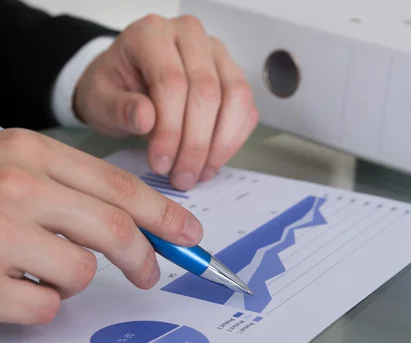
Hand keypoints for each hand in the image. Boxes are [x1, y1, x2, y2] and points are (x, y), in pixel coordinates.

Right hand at [0, 128, 203, 324]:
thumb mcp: (20, 164)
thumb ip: (77, 188)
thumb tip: (147, 223)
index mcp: (32, 151)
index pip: (120, 187)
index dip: (164, 215)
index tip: (190, 236)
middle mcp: (17, 186)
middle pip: (114, 228)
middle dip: (145, 257)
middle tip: (150, 274)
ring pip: (80, 272)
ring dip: (75, 280)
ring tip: (44, 269)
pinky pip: (44, 306)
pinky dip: (43, 304)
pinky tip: (17, 286)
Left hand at [73, 14, 258, 190]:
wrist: (127, 84)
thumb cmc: (114, 88)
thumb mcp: (99, 99)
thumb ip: (118, 108)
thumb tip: (145, 118)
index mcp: (152, 34)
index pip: (171, 81)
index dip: (169, 128)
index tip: (160, 163)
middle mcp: (190, 37)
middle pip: (207, 91)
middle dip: (196, 143)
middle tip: (182, 176)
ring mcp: (218, 56)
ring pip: (236, 99)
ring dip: (220, 145)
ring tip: (198, 173)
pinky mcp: (234, 77)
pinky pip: (246, 110)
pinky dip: (232, 142)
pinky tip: (210, 162)